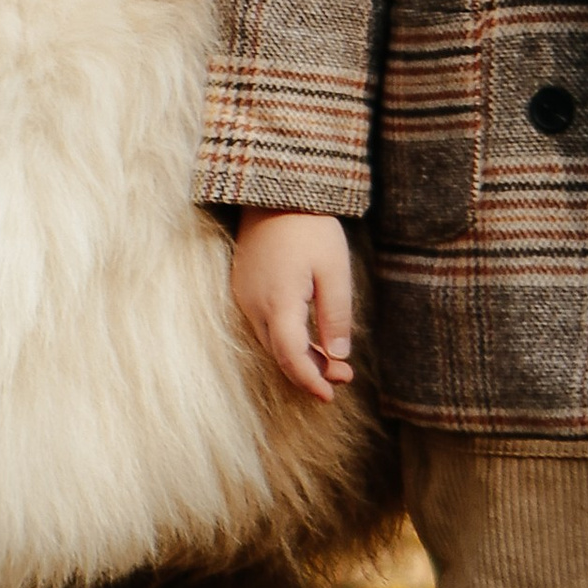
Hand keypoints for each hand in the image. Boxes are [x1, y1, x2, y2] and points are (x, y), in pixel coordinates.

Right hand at [231, 211, 355, 402]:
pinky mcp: (243, 288)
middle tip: (344, 377)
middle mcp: (254, 305)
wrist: (274, 192)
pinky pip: (264, 325)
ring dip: (298, 356)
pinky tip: (307, 338)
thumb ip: (335, 315)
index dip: (310, 381)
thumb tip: (338, 356)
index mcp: (279, 302)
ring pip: (271, 342)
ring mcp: (245, 297)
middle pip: (280, 354)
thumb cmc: (310, 227)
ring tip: (332, 360)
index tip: (330, 395)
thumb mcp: (334, 270)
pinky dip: (285, 339)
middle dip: (310, 372)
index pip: (292, 357)